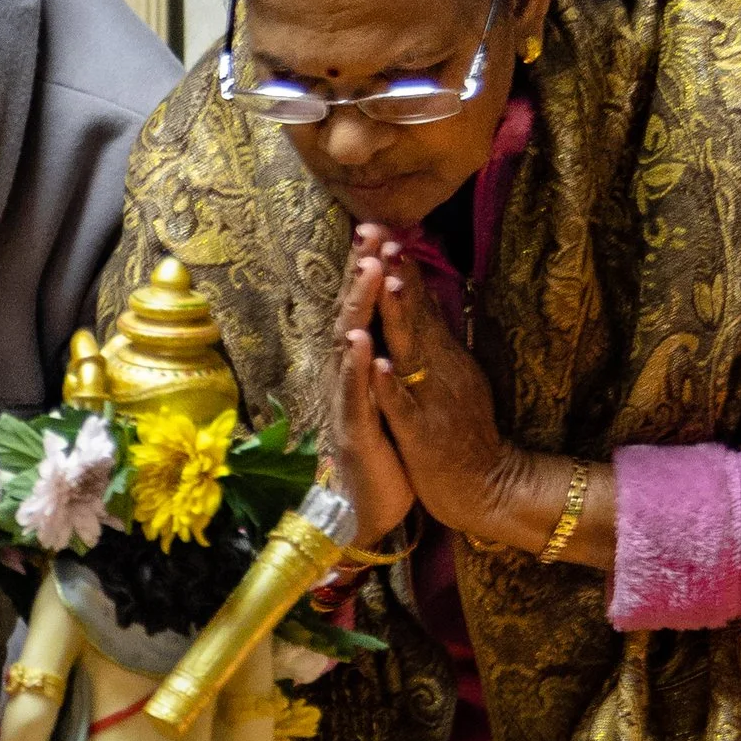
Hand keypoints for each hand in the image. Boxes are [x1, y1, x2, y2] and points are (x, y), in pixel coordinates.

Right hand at [328, 235, 418, 545]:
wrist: (371, 511)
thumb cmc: (385, 450)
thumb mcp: (388, 396)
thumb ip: (386, 355)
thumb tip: (395, 316)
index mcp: (358, 371)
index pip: (361, 312)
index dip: (366, 271)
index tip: (378, 229)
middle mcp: (345, 382)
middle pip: (349, 317)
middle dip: (358, 276)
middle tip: (370, 234)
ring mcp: (347, 407)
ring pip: (349, 350)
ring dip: (356, 310)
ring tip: (368, 272)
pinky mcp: (356, 435)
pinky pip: (357, 398)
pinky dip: (358, 370)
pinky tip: (362, 343)